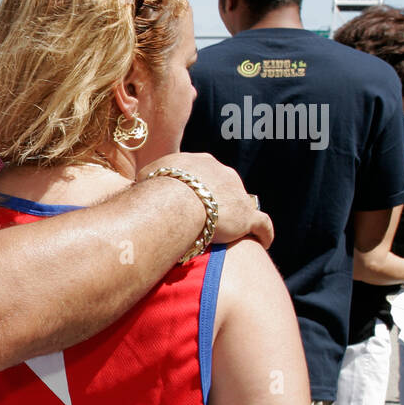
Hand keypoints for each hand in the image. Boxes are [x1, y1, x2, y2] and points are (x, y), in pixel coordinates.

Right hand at [143, 152, 273, 249]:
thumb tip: (139, 184)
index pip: (204, 173)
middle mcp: (224, 173)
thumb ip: (151, 178)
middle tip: (211, 217)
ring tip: (236, 230)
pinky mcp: (248, 216)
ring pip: (245, 203)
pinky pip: (263, 225)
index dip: (200, 186)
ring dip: (241, 214)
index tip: (194, 199)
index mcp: (201, 163)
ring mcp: (239, 194)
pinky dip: (264, 233)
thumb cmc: (156, 188)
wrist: (175, 200)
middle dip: (222, 199)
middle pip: (227, 186)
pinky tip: (264, 241)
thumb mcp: (148, 176)